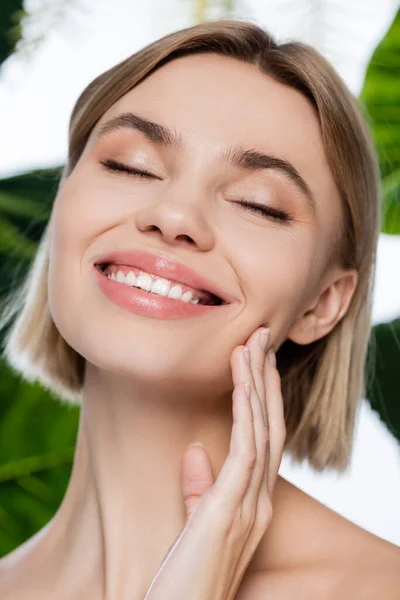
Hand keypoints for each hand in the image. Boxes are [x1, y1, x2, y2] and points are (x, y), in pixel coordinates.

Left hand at [144, 327, 285, 599]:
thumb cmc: (186, 577)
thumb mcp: (196, 527)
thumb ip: (200, 489)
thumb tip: (196, 449)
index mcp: (252, 503)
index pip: (264, 438)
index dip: (263, 397)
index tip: (258, 361)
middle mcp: (259, 501)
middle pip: (269, 426)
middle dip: (266, 379)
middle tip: (263, 337)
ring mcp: (249, 506)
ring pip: (261, 431)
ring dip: (257, 385)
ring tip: (253, 345)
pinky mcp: (228, 511)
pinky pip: (244, 451)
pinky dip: (246, 413)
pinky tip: (243, 383)